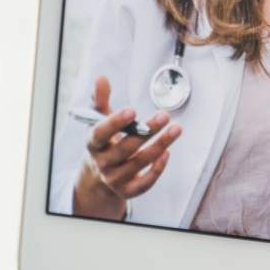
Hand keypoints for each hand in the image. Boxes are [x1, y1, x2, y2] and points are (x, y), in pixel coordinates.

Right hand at [70, 76, 180, 219]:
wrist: (98, 173)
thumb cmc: (103, 141)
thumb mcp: (99, 120)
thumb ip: (100, 99)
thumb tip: (101, 78)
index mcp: (93, 143)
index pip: (101, 133)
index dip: (116, 122)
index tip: (132, 110)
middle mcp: (102, 162)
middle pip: (126, 147)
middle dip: (147, 131)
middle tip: (164, 115)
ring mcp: (114, 178)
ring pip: (139, 163)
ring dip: (160, 145)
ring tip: (175, 129)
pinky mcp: (127, 190)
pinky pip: (144, 184)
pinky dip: (157, 170)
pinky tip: (167, 153)